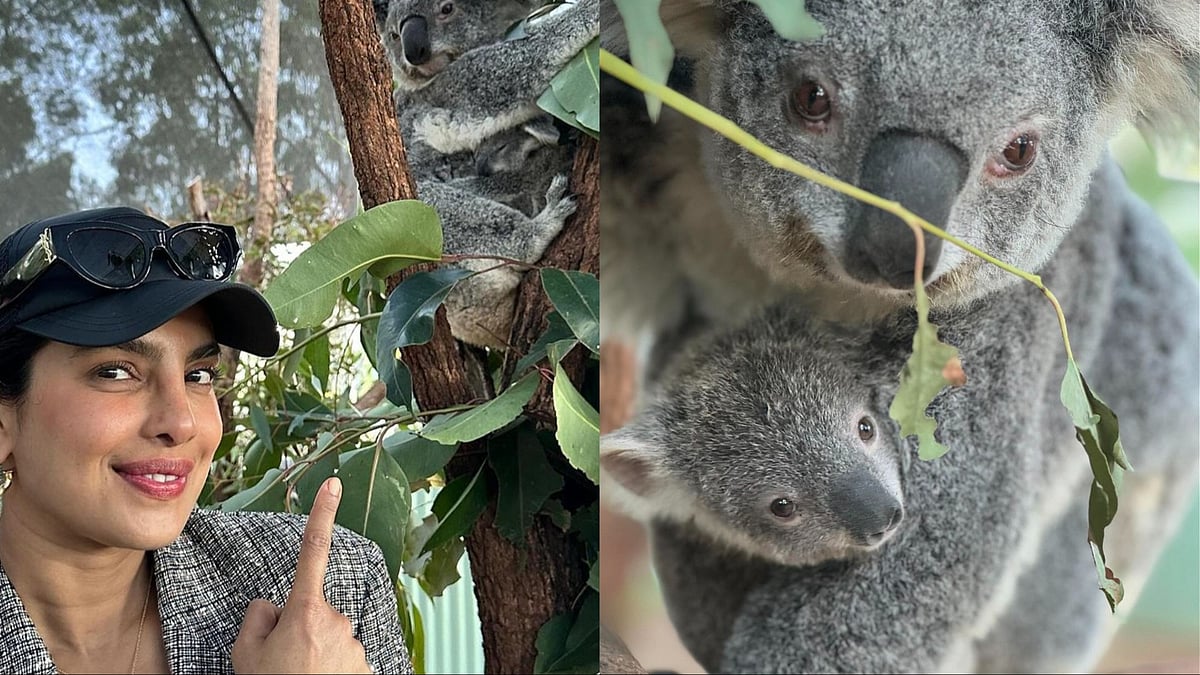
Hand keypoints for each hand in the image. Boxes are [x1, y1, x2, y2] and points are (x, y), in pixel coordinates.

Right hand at [232, 477, 371, 673]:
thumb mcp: (246, 655)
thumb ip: (258, 618)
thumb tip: (273, 606)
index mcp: (306, 611)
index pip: (312, 551)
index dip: (322, 514)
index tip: (334, 482)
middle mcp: (337, 621)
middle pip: (312, 611)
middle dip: (298, 629)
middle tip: (282, 663)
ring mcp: (355, 643)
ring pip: (330, 637)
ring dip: (315, 653)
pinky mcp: (368, 664)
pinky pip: (343, 658)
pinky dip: (330, 670)